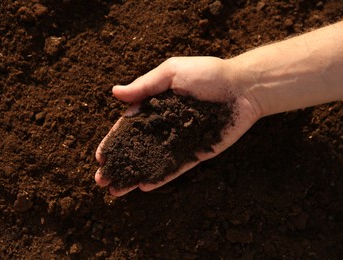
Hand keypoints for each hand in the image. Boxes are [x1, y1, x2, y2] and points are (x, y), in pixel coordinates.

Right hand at [95, 57, 260, 195]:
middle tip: (102, 180)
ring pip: (153, 161)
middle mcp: (165, 126)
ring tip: (116, 191)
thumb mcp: (171, 73)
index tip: (100, 157)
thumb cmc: (207, 74)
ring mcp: (180, 140)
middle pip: (137, 148)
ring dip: (135, 176)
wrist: (242, 87)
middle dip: (120, 164)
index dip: (114, 142)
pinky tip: (145, 187)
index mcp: (156, 106)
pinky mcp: (197, 151)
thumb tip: (115, 93)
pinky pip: (176, 167)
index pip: (129, 127)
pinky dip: (161, 177)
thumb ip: (144, 86)